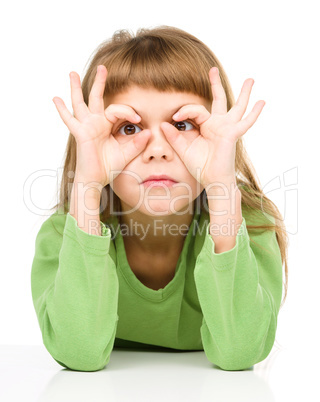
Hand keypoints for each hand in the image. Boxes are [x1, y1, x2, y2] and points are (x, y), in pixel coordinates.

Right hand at [52, 65, 149, 187]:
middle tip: (103, 67)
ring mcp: (86, 127)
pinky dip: (62, 110)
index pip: (117, 110)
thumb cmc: (108, 166)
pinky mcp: (80, 133)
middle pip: (97, 98)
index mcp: (107, 125)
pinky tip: (56, 99)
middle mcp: (96, 123)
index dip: (128, 112)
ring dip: (77, 88)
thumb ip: (137, 143)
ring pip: (81, 103)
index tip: (138, 120)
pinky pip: (70, 120)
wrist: (96, 179)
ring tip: (73, 73)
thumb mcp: (127, 153)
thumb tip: (149, 132)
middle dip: (100, 82)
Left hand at [160, 67, 264, 187]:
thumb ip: (174, 137)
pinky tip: (262, 102)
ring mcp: (227, 128)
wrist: (211, 180)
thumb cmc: (200, 166)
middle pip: (218, 100)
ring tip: (250, 79)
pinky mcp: (232, 134)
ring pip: (236, 106)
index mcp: (205, 126)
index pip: (195, 110)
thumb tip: (164, 124)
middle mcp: (217, 124)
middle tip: (212, 69)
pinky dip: (254, 113)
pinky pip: (245, 122)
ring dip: (244, 93)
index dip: (184, 110)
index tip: (174, 118)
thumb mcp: (183, 150)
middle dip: (215, 84)